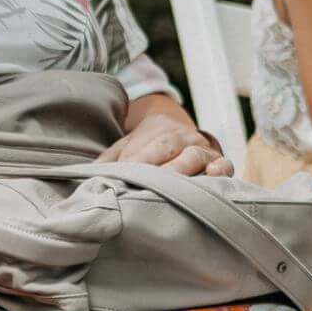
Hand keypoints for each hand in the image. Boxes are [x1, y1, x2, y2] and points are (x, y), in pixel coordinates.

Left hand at [98, 103, 230, 175]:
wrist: (179, 126)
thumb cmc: (148, 144)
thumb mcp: (126, 145)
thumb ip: (108, 160)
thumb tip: (87, 175)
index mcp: (156, 133)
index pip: (143, 149)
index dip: (134, 162)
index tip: (123, 176)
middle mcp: (180, 138)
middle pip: (168, 151)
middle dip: (157, 168)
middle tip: (146, 184)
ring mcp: (201, 149)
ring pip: (194, 157)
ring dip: (184, 170)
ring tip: (174, 184)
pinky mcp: (219, 161)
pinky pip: (224, 164)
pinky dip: (221, 170)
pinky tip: (214, 175)